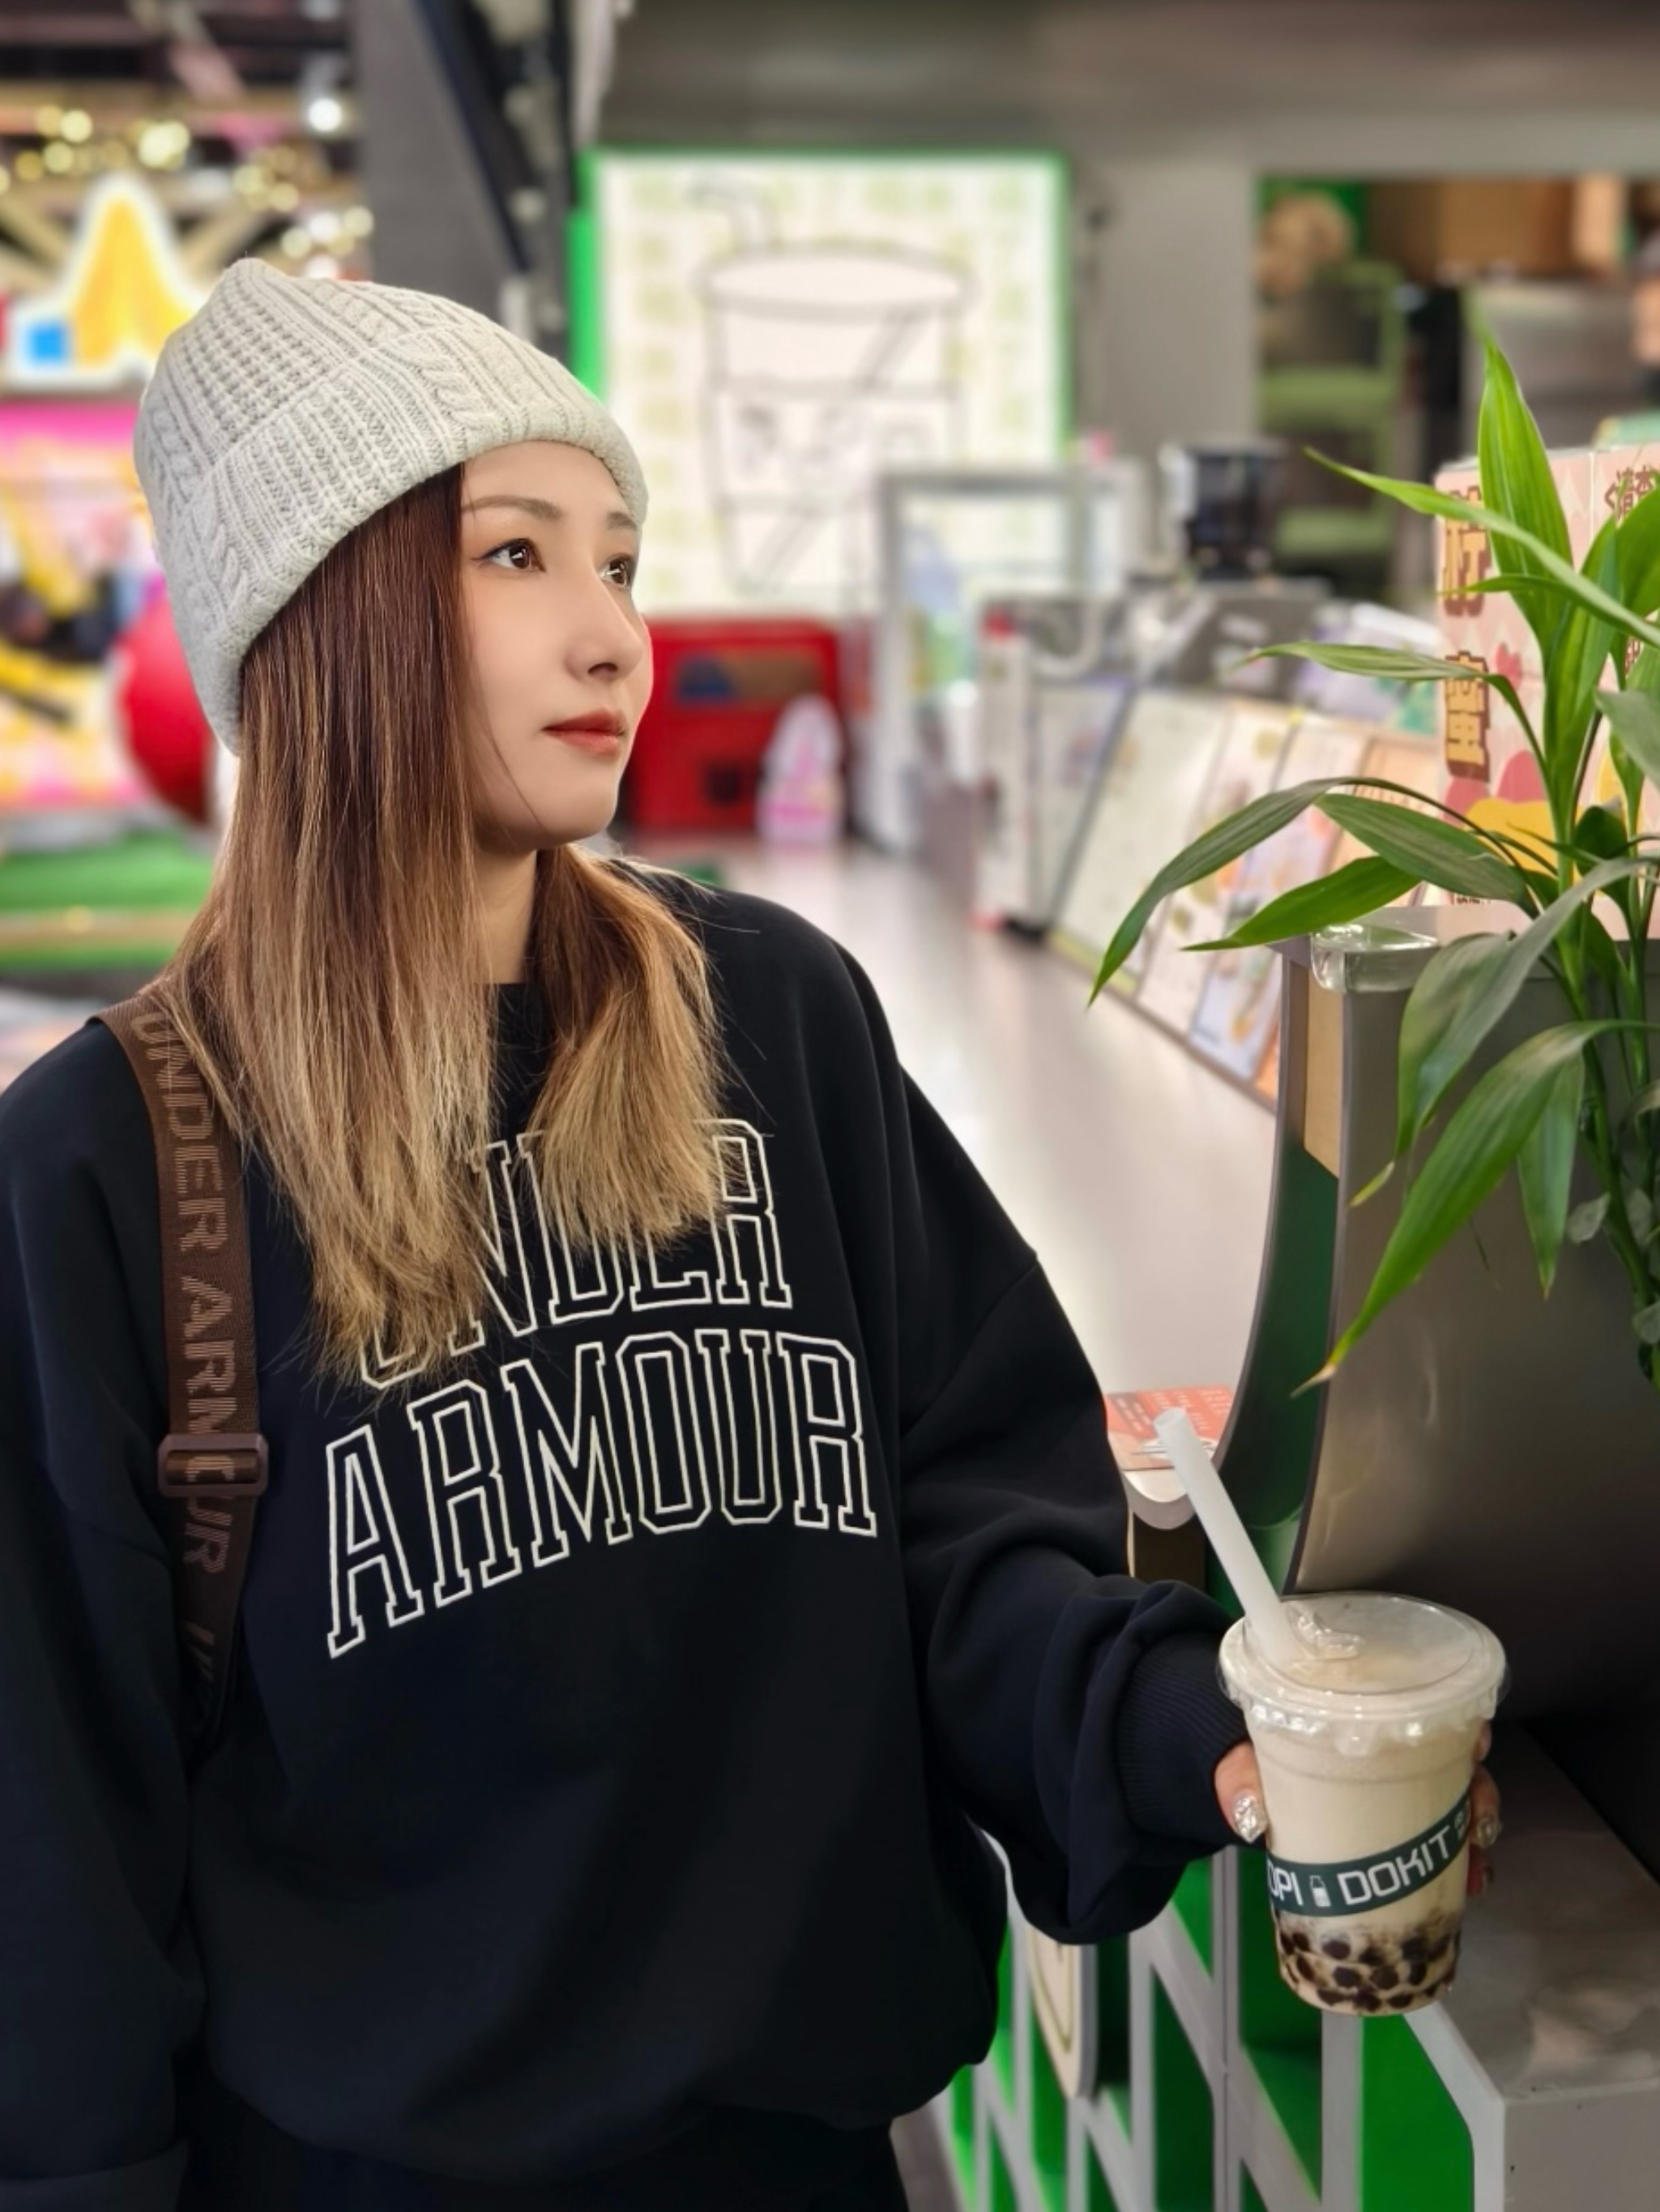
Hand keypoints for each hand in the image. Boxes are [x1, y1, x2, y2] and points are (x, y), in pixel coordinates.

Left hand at [1214, 1724, 1501, 1895]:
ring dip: (1472, 1837)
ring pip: (1456, 1807)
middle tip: (1476, 1824)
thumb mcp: (1244, 1758)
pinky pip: (1440, 1844)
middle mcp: (1396, 1750)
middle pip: (1457, 1763)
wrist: (1240, 1781)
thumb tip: (1248, 1813)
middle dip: (1478, 1793)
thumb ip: (1241, 1778)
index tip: (1474, 1748)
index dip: (1461, 1726)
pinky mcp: (1398, 1831)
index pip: (1428, 1710)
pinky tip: (1468, 1887)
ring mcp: (1401, 1792)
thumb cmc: (1252, 1753)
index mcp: (1365, 1718)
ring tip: (1476, 1870)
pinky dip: (1457, 1865)